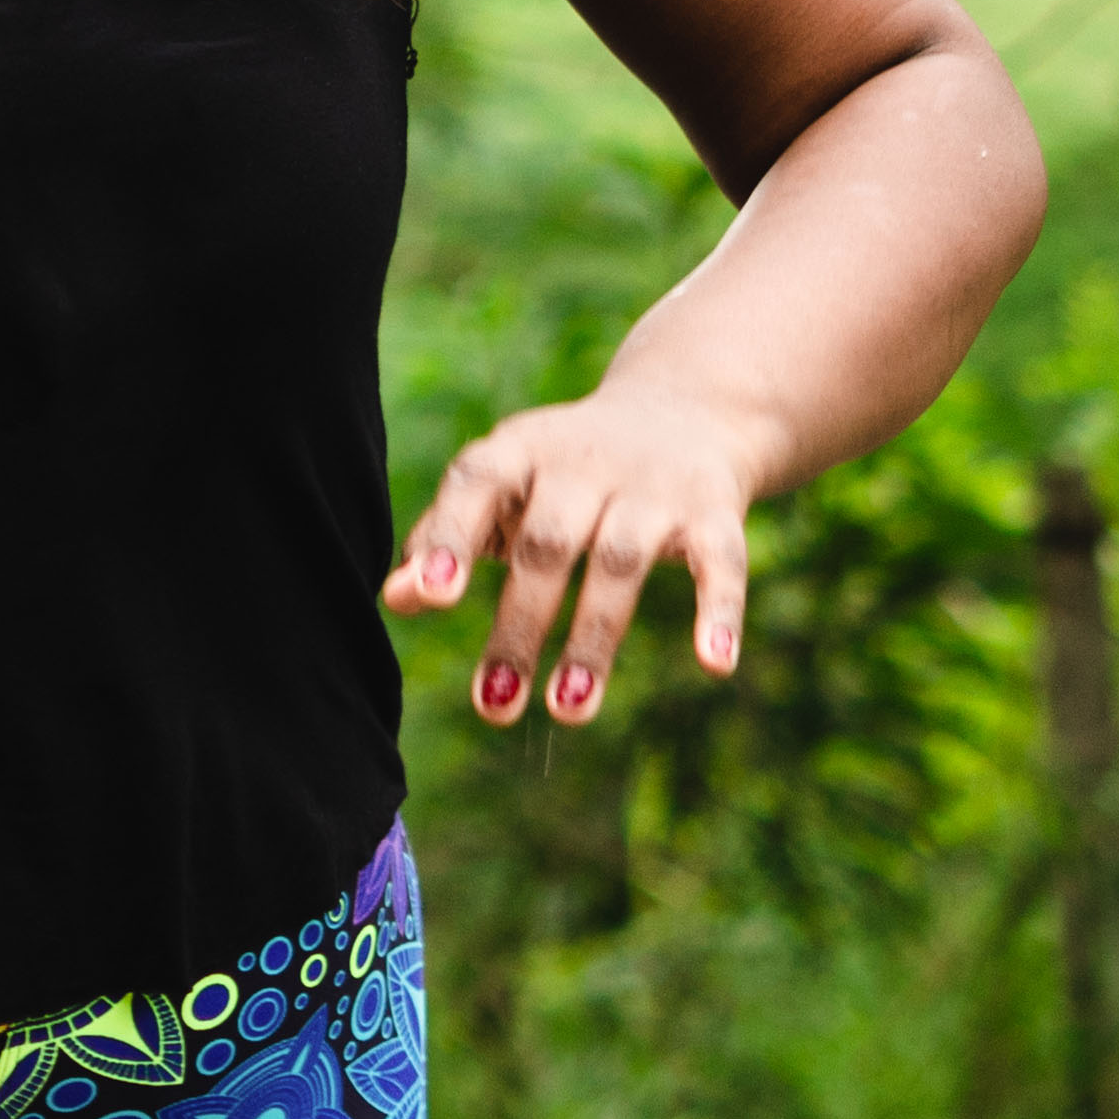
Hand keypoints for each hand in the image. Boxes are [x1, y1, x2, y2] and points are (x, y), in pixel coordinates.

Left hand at [385, 385, 761, 725]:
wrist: (686, 409)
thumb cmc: (563, 473)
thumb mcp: (502, 490)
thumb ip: (446, 538)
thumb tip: (397, 597)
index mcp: (518, 451)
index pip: (477, 485)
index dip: (453, 538)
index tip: (434, 598)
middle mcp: (584, 462)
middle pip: (548, 543)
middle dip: (520, 625)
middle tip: (494, 705)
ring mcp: (653, 485)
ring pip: (622, 561)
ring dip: (595, 638)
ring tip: (568, 709)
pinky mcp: (714, 510)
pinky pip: (720, 560)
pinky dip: (719, 610)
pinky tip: (714, 663)